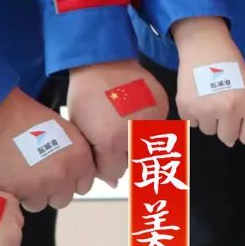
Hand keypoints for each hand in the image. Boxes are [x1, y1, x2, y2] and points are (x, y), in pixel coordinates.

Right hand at [0, 88, 96, 209]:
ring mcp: (38, 187)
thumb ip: (79, 156)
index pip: (84, 187)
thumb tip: (88, 175)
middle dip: (52, 190)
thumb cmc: (32, 118)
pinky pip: (17, 202)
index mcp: (79, 160)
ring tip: (23, 174)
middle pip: (63, 199)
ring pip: (39, 204)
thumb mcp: (68, 132)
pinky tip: (11, 176)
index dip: (71, 180)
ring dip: (32, 194)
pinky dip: (14, 193)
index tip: (60, 173)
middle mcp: (62, 176)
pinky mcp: (14, 192)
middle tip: (39, 173)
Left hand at [68, 60, 167, 184]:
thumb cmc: (85, 95)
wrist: (103, 61)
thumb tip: (113, 184)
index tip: (101, 153)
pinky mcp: (162, 107)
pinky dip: (148, 124)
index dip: (105, 165)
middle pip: (132, 161)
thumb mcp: (82, 128)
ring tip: (124, 124)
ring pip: (148, 145)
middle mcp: (135, 135)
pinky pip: (157, 126)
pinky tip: (136, 111)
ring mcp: (152, 120)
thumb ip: (95, 158)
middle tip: (112, 137)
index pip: (114, 173)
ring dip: (137, 141)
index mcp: (111, 142)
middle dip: (122, 155)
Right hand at [171, 17, 244, 146]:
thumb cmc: (231, 65)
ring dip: (209, 119)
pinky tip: (197, 95)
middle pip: (227, 138)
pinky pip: (191, 123)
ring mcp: (206, 110)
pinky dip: (193, 113)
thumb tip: (232, 143)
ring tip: (209, 97)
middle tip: (221, 107)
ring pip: (208, 131)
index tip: (239, 120)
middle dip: (225, 127)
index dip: (244, 130)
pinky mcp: (186, 108)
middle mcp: (229, 110)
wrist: (205, 45)